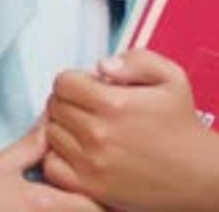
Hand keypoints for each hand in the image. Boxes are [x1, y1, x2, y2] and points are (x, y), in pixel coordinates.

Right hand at [0, 123, 106, 211]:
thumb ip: (32, 146)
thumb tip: (55, 120)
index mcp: (37, 202)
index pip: (89, 206)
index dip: (107, 199)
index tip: (120, 187)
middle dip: (100, 206)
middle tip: (113, 197)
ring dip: (79, 211)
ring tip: (93, 203)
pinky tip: (63, 209)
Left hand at [43, 49, 218, 211]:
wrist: (198, 174)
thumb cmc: (182, 126)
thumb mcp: (170, 77)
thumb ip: (135, 60)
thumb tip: (102, 65)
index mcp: (115, 104)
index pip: (63, 82)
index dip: (73, 79)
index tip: (86, 86)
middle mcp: (99, 134)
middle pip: (55, 106)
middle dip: (67, 100)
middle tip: (85, 105)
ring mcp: (93, 164)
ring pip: (51, 134)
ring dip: (62, 126)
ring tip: (83, 126)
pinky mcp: (91, 188)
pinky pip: (52, 166)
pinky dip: (58, 156)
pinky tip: (76, 150)